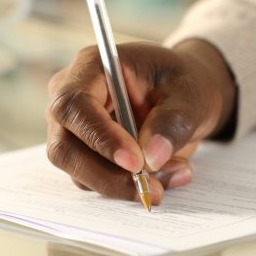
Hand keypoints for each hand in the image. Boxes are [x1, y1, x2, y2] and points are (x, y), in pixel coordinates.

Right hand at [46, 40, 235, 204]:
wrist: (184, 93)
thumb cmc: (182, 82)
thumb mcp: (189, 94)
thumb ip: (173, 122)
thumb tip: (152, 159)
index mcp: (91, 67)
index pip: (76, 105)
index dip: (100, 137)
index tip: (136, 162)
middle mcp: (71, 98)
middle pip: (65, 146)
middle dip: (109, 175)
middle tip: (154, 188)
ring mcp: (72, 128)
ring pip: (78, 171)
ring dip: (124, 184)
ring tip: (175, 172)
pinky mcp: (83, 154)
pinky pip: (95, 181)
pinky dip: (127, 187)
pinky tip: (163, 176)